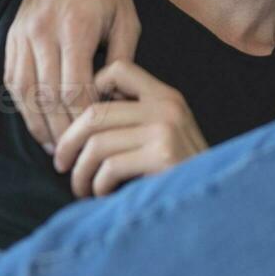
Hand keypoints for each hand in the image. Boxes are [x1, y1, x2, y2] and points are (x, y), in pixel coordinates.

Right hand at [5, 0, 143, 152]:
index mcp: (74, 28)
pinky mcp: (12, 35)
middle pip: (46, 94)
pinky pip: (11, 78)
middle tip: (73, 155)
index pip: (73, 87)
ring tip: (54, 147)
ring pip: (24, 91)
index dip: (82, 118)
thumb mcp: (128, 22)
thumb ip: (122, 62)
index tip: (94, 138)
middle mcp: (42, 31)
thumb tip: (115, 103)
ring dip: (37, 124)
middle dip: (60, 129)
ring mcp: (22, 33)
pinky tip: (36, 123)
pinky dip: (21, 105)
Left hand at [53, 60, 207, 197]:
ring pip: (96, 143)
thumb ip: (133, 120)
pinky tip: (104, 196)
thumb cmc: (178, 177)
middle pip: (95, 112)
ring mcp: (166, 129)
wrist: (212, 206)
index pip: (118, 70)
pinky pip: (109, 167)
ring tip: (83, 189)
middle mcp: (168, 106)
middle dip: (69, 142)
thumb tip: (80, 118)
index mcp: (166, 96)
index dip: (88, 92)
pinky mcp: (163, 156)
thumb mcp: (162, 137)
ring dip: (80, 172)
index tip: (78, 127)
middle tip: (62, 164)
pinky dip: (98, 186)